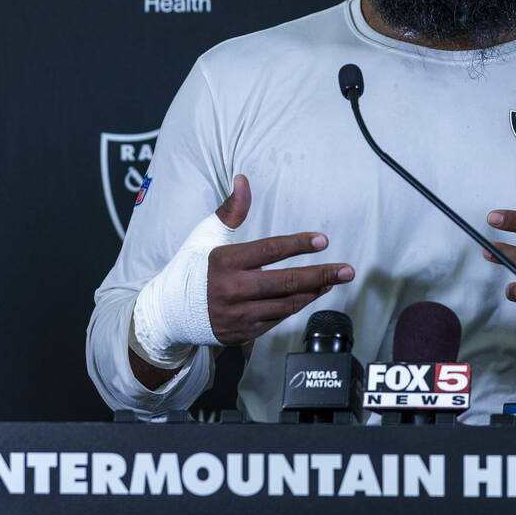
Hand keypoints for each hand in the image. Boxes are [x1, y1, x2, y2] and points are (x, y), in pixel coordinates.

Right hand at [207, 175, 354, 344]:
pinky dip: (295, 307)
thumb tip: (243, 180)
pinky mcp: (241, 334)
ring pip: (285, 304)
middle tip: (347, 270)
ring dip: (313, 292)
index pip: (270, 250)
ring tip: (333, 280)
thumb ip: (231, 209)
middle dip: (321, 275)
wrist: (168, 312)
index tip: (322, 241)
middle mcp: (232, 290)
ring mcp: (238, 315)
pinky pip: (276, 320)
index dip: (298, 245)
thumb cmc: (191, 267)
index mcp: (224, 261)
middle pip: (285, 282)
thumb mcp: (206, 234)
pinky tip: (310, 295)